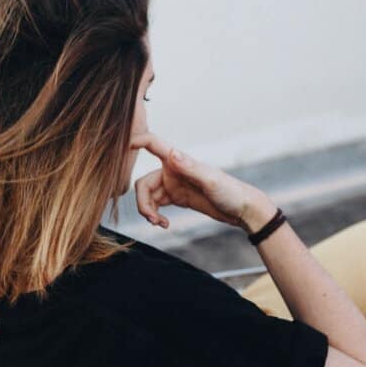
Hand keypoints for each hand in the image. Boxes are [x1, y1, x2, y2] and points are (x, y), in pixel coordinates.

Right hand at [129, 132, 275, 231]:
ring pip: (147, 196)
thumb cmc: (231, 192)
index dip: (137, 141)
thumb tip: (172, 153)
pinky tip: (164, 224)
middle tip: (152, 219)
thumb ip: (190, 167)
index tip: (123, 146)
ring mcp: (174, 185)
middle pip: (143, 183)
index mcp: (178, 162)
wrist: (242, 210)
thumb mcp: (211, 180)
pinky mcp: (177, 198)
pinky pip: (156, 204)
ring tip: (159, 224)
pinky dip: (155, 215)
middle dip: (142, 202)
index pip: (153, 144)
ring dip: (148, 211)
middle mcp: (173, 171)